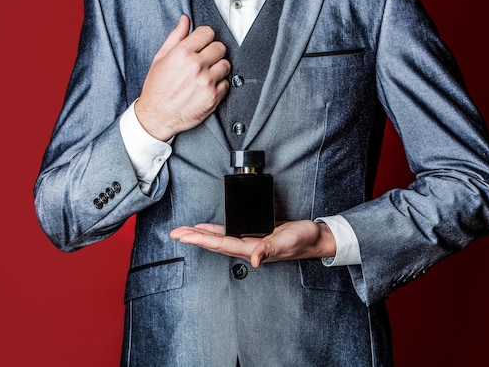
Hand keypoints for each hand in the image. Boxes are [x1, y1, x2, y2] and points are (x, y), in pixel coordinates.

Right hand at [135, 15, 230, 140]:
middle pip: (220, 47)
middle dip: (213, 52)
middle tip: (206, 60)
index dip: (205, 37)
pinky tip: (207, 87)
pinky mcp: (213, 97)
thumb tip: (185, 21)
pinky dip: (219, 85)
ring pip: (226, 65)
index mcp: (182, 53)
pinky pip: (226, 84)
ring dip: (218, 68)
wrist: (157, 116)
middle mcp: (196, 66)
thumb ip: (175, 38)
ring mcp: (207, 82)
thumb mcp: (160, 59)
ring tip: (207, 74)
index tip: (203, 43)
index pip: (207, 33)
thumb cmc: (157, 89)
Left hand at [170, 220, 336, 266]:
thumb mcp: (288, 241)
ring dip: (201, 235)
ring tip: (184, 231)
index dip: (201, 239)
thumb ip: (271, 250)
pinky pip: (228, 234)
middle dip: (194, 238)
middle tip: (174, 233)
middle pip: (214, 243)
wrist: (314, 238)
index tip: (184, 235)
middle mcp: (247, 248)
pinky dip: (214, 231)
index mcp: (253, 249)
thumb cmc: (304, 239)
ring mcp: (249, 242)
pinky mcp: (253, 235)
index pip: (221, 244)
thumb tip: (254, 259)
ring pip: (219, 239)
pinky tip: (206, 228)